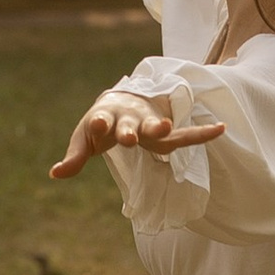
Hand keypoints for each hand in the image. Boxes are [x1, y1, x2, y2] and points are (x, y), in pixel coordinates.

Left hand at [48, 92, 226, 180]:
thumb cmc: (100, 124)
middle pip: (128, 125)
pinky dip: (201, 133)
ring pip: (154, 126)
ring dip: (158, 127)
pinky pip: (184, 135)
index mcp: (105, 119)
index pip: (100, 122)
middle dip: (128, 130)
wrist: (119, 100)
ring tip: (164, 126)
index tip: (97, 125)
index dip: (98, 125)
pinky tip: (220, 129)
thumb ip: (74, 157)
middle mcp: (128, 119)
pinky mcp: (163, 134)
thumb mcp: (84, 139)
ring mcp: (147, 124)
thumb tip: (54, 174)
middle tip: (128, 137)